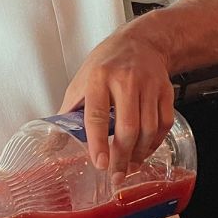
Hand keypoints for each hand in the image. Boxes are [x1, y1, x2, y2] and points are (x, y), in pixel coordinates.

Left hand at [59, 20, 174, 184]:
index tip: (99, 163)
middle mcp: (126, 80)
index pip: (97, 115)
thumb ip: (69, 112)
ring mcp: (148, 85)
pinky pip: (163, 124)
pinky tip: (144, 151)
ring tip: (129, 167)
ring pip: (148, 129)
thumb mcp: (81, 81)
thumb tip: (52, 143)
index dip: (98, 142)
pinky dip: (155, 143)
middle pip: (128, 127)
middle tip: (115, 176)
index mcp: (99, 78)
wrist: (141, 42)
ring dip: (139, 154)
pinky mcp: (166, 91)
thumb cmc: (106, 64)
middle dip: (122, 157)